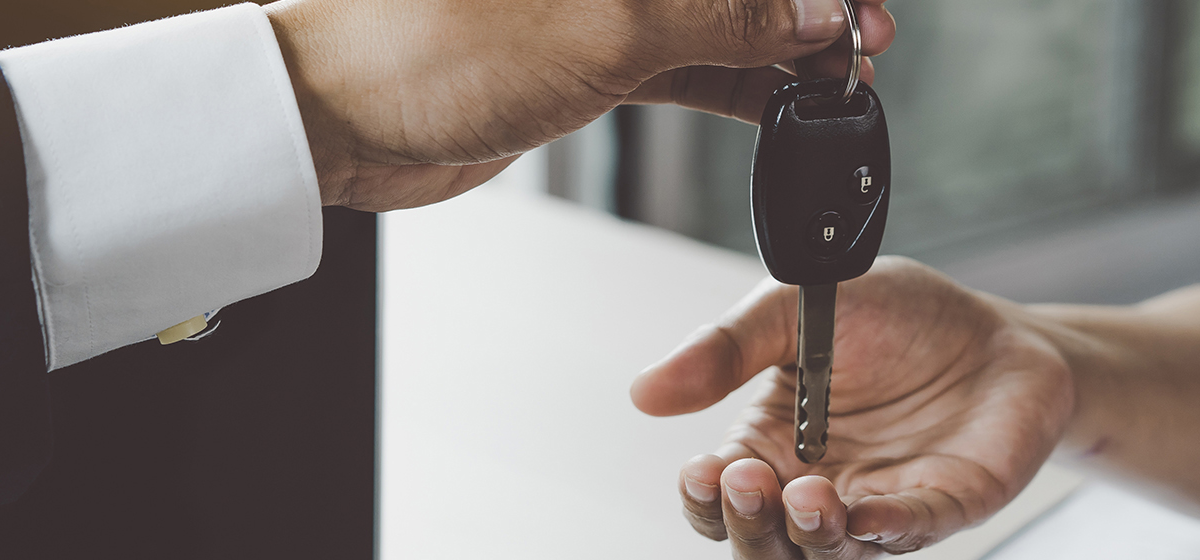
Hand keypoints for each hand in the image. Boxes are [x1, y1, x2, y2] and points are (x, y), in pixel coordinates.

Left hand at [262, 0, 895, 210]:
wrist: (337, 120)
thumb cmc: (428, 47)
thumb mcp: (604, 28)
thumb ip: (721, 15)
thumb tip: (812, 11)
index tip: (855, 2)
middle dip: (802, 3)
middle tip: (863, 42)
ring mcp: (597, 3)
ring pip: (714, 15)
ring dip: (778, 45)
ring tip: (840, 78)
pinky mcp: (584, 55)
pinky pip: (682, 59)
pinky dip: (734, 80)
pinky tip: (783, 100)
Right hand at [631, 257, 1072, 557]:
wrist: (999, 327)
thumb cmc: (897, 317)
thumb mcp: (796, 307)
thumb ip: (726, 349)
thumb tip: (646, 393)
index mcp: (772, 444)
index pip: (719, 496)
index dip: (703, 495)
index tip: (703, 468)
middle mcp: (817, 486)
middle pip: (762, 540)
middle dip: (746, 523)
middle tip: (745, 481)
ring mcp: (877, 505)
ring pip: (824, 552)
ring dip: (808, 534)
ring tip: (807, 495)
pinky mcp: (939, 507)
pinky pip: (905, 535)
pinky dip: (882, 532)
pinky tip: (865, 516)